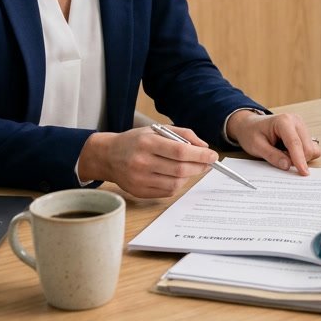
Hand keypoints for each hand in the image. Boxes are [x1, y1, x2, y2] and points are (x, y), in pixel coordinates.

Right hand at [78, 126, 216, 198]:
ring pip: (176, 183)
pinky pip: (167, 192)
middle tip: (208, 163)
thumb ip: (182, 134)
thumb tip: (204, 147)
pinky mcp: (139, 192)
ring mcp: (139, 179)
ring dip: (189, 176)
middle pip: (180, 169)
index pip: (179, 151)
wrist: (108, 156)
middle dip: (199, 167)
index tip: (212, 155)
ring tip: (191, 168)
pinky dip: (177, 184)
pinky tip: (177, 175)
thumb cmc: (136, 140)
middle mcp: (142, 162)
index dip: (199, 155)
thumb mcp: (157, 129)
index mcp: (147, 142)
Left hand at [226, 110, 320, 174]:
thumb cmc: (252, 133)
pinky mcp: (304, 133)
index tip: (303, 173)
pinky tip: (289, 153)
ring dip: (301, 158)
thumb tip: (287, 165)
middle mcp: (296, 121)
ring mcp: (302, 126)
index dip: (299, 159)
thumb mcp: (256, 146)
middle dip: (299, 160)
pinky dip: (303, 155)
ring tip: (283, 154)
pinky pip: (311, 148)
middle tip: (281, 161)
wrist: (250, 125)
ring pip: (311, 149)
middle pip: (307, 147)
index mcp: (284, 121)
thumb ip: (272, 155)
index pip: (295, 143)